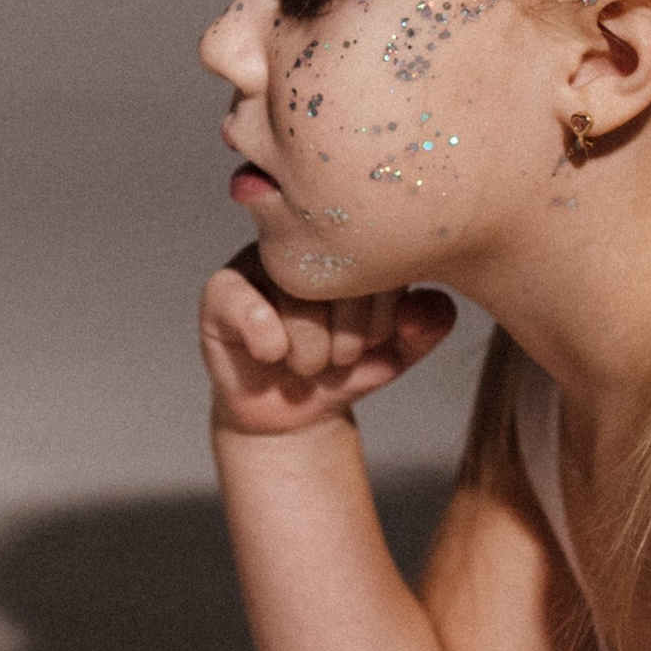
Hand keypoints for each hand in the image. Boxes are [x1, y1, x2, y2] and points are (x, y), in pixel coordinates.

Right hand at [202, 248, 455, 437]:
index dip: (384, 316)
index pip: (380, 259)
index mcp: (351, 239)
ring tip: (307, 363)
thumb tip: (419, 303)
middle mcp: (305, 238)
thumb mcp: (398, 349)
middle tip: (338, 358)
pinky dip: (268, 341)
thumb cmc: (346, 367)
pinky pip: (247, 306)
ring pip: (297, 298)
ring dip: (311, 352)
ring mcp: (261, 258)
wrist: (294, 413)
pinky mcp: (223, 288)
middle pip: (339, 278)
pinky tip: (272, 354)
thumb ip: (427, 323)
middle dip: (349, 339)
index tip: (375, 342)